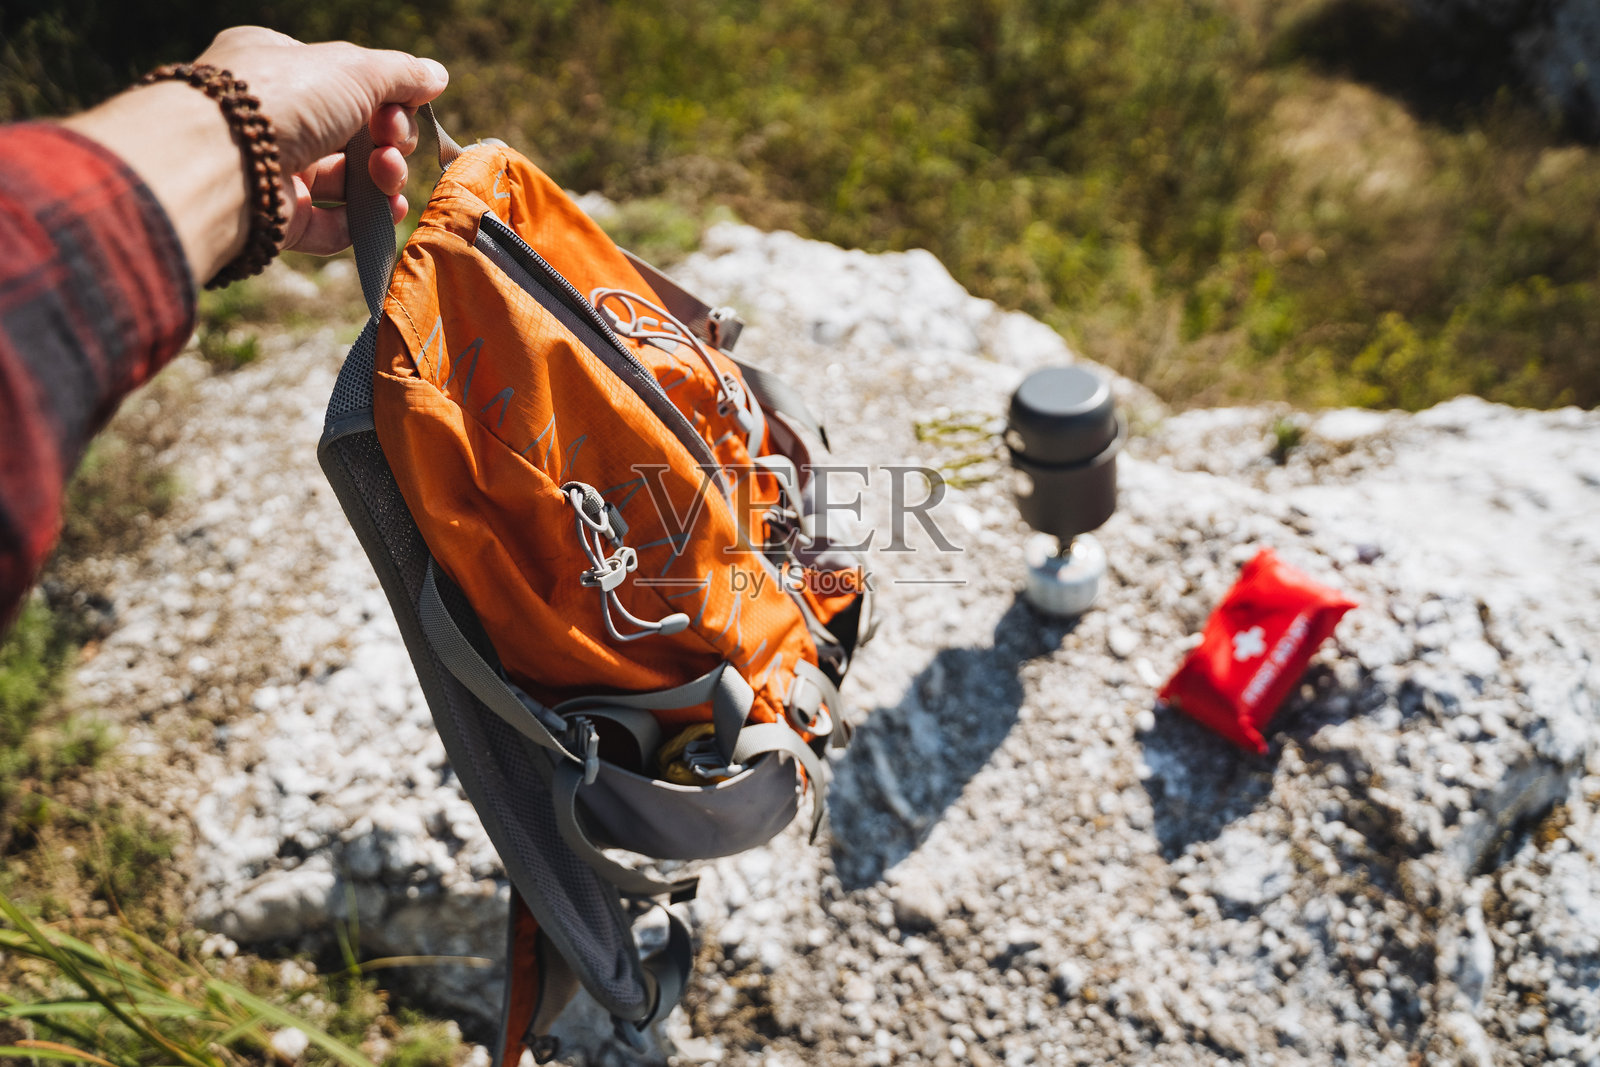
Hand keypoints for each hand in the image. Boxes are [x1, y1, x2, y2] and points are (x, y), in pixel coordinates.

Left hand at [194, 27, 448, 254]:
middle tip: (392, 142)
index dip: (384, 98)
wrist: (224, 158)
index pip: (345, 82)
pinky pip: (331, 223)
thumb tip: (436, 75)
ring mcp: (274, 168)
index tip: (402, 108)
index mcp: (279, 67)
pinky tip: (387, 213)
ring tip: (388, 177)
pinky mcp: (278, 217)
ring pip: (345, 179)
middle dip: (387, 140)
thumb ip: (401, 74)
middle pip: (353, 133)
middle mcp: (273, 117)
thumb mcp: (353, 69)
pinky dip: (363, 220)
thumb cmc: (282, 97)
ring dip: (380, 179)